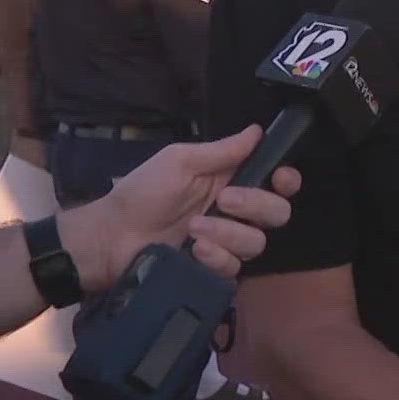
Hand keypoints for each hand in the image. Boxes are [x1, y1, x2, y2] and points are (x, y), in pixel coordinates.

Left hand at [62, 125, 302, 288]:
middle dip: (256, 205)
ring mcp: (228, 244)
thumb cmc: (143, 192)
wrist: (111, 236)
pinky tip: (195, 250)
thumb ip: (221, 150)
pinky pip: (235, 268)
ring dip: (227, 232)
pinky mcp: (215, 269)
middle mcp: (238, 214)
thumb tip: (258, 130)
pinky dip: (217, 257)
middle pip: (278, 213)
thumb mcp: (179, 161)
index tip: (280, 178)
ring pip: (257, 242)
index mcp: (233, 182)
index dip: (287, 180)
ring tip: (194, 229)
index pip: (278, 183)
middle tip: (225, 200)